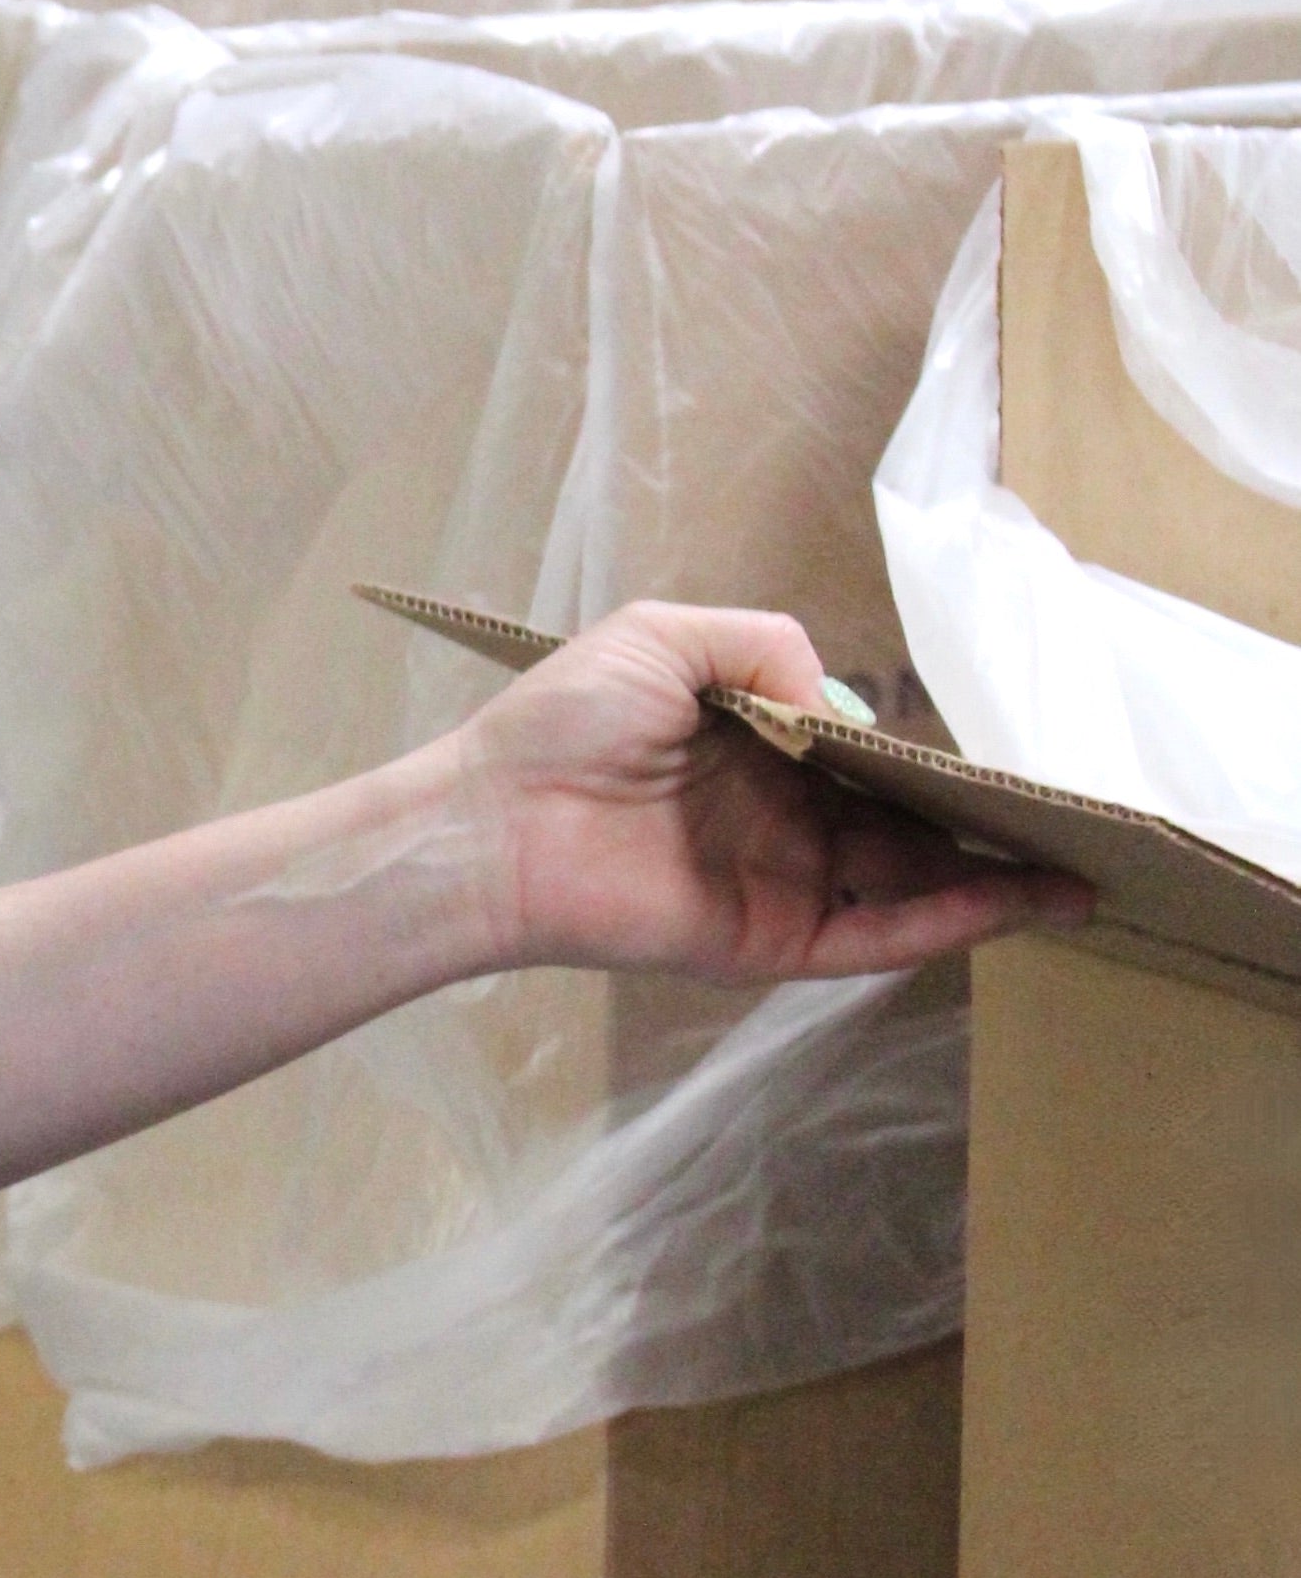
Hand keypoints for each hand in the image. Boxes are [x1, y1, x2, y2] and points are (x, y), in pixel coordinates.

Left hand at [460, 601, 1090, 982]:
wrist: (494, 822)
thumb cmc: (563, 723)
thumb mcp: (662, 638)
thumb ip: (765, 648)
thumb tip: (847, 705)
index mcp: (755, 745)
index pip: (864, 751)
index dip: (930, 753)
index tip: (1007, 749)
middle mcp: (778, 816)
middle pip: (903, 822)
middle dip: (982, 821)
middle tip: (1073, 814)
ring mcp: (780, 881)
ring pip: (908, 884)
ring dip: (992, 879)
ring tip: (1083, 866)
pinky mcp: (771, 940)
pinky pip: (875, 935)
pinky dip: (948, 923)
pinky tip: (1014, 902)